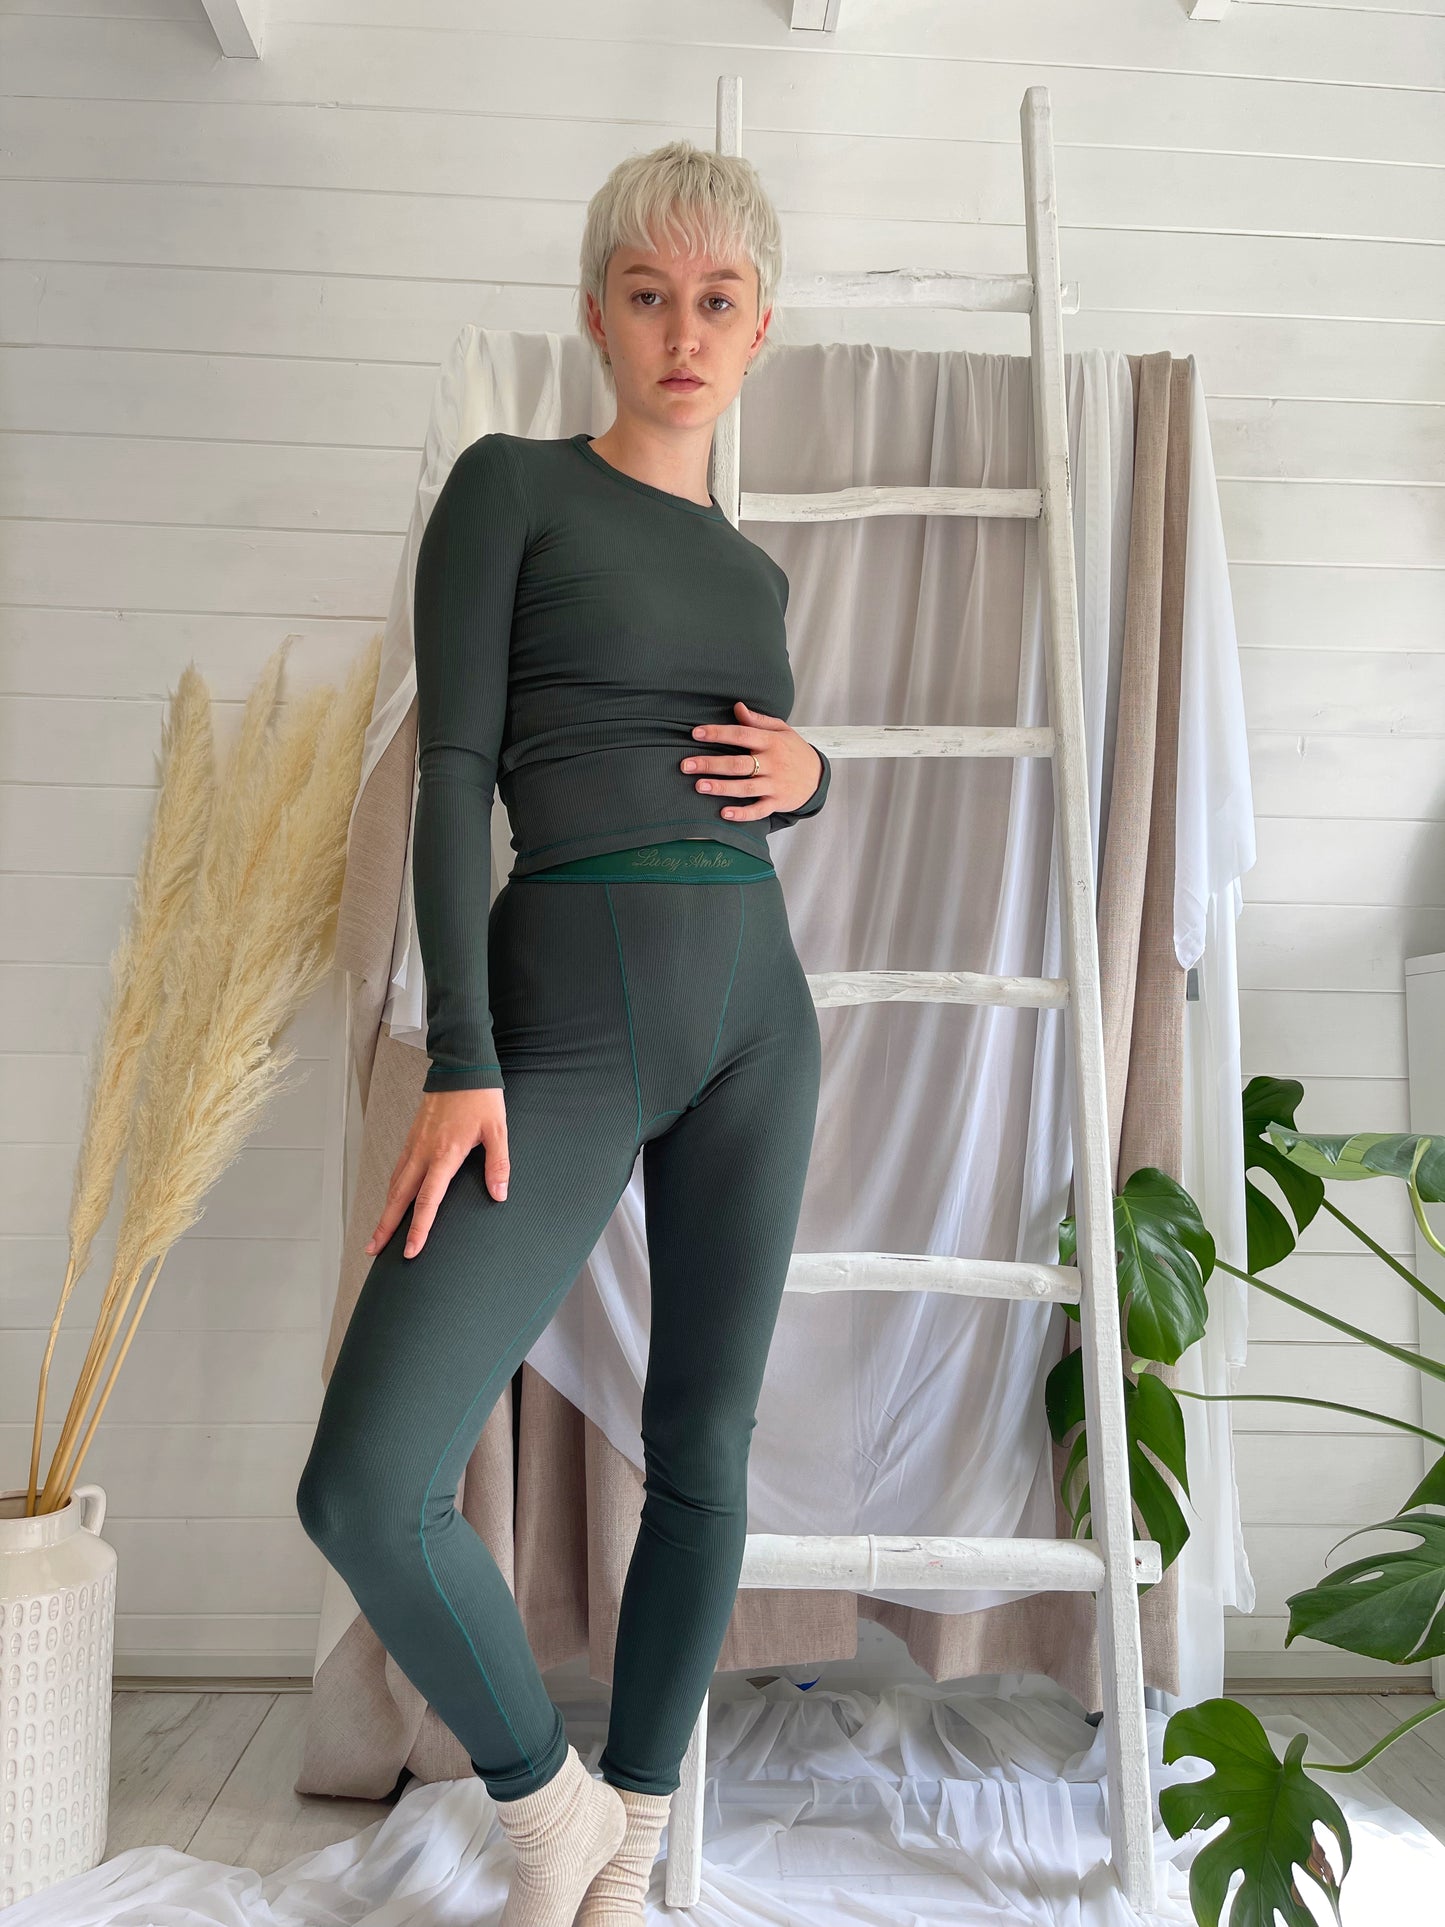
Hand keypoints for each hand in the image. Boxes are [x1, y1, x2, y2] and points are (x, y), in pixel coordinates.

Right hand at [365, 1087, 509, 1260]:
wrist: (460, 1066)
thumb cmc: (480, 1097)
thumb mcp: (497, 1130)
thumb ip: (498, 1164)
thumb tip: (499, 1194)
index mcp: (444, 1154)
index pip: (428, 1200)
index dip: (419, 1228)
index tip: (411, 1251)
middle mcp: (423, 1152)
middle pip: (399, 1198)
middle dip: (386, 1227)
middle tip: (373, 1250)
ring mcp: (414, 1144)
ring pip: (395, 1184)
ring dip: (385, 1210)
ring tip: (378, 1233)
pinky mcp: (412, 1137)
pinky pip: (398, 1169)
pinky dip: (392, 1189)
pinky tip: (392, 1199)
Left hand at [679, 700, 822, 822]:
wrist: (818, 777)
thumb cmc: (794, 750)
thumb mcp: (782, 730)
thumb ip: (758, 720)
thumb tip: (737, 707)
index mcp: (771, 742)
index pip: (742, 734)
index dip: (718, 733)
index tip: (696, 733)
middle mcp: (772, 763)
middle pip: (738, 764)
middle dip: (711, 764)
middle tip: (686, 765)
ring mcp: (774, 785)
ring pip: (745, 788)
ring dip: (721, 788)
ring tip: (699, 786)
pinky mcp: (777, 803)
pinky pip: (758, 810)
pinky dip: (742, 813)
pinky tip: (724, 813)